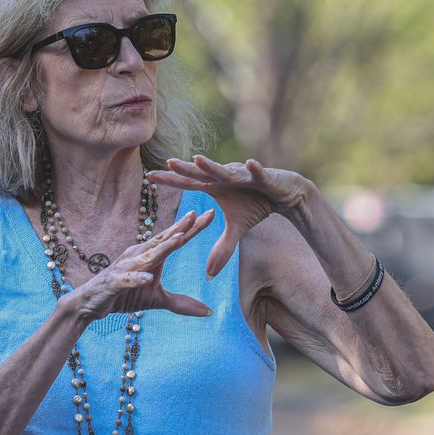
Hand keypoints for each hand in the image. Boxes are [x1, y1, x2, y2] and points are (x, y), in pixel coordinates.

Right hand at [68, 207, 215, 323]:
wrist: (90, 303)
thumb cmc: (124, 295)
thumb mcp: (157, 300)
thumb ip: (181, 304)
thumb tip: (209, 312)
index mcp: (150, 255)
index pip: (175, 239)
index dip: (192, 228)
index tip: (211, 214)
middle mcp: (138, 255)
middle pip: (163, 240)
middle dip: (180, 228)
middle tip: (197, 214)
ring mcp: (125, 268)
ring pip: (147, 256)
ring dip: (163, 248)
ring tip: (179, 239)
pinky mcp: (114, 283)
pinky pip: (127, 280)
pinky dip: (137, 278)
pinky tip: (148, 278)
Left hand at [147, 155, 313, 278]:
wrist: (283, 194)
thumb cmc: (256, 205)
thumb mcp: (237, 230)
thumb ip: (221, 249)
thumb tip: (208, 275)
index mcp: (215, 186)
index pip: (189, 182)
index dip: (171, 179)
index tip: (150, 175)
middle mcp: (225, 177)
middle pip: (201, 173)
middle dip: (186, 168)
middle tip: (167, 163)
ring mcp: (243, 175)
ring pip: (225, 170)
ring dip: (212, 165)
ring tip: (197, 159)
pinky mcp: (263, 177)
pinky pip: (257, 173)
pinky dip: (254, 170)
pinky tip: (249, 163)